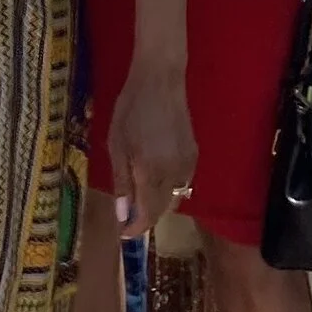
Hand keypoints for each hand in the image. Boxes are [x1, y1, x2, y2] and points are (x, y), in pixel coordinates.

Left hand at [107, 58, 199, 239]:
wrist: (160, 80)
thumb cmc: (131, 109)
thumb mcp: (117, 145)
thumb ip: (122, 182)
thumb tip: (122, 215)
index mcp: (151, 172)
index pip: (147, 215)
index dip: (135, 228)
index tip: (123, 232)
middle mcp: (173, 173)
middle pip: (162, 210)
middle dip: (145, 217)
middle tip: (128, 214)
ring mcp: (187, 165)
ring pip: (174, 199)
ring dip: (157, 203)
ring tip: (140, 193)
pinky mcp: (194, 155)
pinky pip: (182, 183)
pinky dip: (168, 188)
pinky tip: (155, 175)